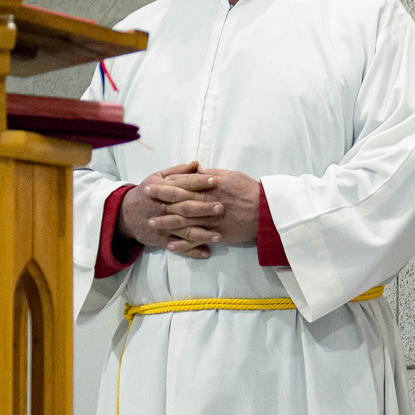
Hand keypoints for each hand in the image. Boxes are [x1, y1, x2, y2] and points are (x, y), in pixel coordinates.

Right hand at [120, 162, 224, 257]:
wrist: (125, 215)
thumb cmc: (146, 193)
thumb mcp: (157, 177)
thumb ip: (178, 172)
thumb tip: (197, 164)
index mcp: (163, 190)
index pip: (183, 185)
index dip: (199, 182)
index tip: (216, 180)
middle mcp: (164, 208)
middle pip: (185, 208)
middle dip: (204, 208)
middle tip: (221, 207)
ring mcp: (163, 226)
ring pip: (184, 230)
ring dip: (202, 234)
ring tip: (219, 235)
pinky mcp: (162, 240)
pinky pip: (179, 247)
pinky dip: (192, 251)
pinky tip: (207, 252)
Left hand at [147, 168, 262, 251]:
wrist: (268, 212)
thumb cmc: (251, 191)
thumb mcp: (232, 176)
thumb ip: (212, 173)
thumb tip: (196, 169)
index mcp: (212, 186)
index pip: (184, 184)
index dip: (167, 184)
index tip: (153, 184)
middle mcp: (209, 202)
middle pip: (180, 201)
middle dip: (161, 201)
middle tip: (146, 201)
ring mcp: (213, 219)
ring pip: (185, 222)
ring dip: (167, 223)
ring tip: (152, 224)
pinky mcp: (218, 234)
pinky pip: (197, 240)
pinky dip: (183, 244)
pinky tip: (170, 246)